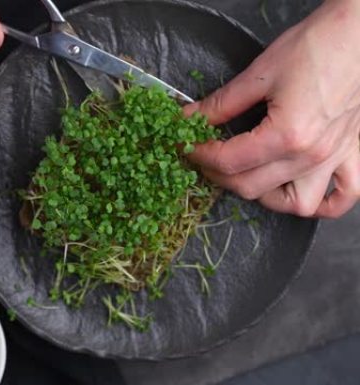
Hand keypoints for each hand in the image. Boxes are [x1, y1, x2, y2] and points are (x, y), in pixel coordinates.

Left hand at [185, 0, 359, 217]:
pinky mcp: (353, 153)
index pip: (229, 161)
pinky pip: (343, 196)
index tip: (186, 147)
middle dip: (218, 175)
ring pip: (297, 204)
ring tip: (249, 175)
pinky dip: (322, 203)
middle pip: (251, 187)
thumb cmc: (317, 46)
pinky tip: (300, 188)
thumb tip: (191, 117)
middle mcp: (312, 155)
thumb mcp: (260, 74)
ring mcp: (335, 158)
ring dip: (266, 197)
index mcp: (287, 135)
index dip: (199, 156)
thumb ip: (221, 103)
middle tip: (205, 157)